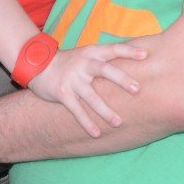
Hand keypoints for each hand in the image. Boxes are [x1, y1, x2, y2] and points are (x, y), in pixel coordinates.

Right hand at [25, 42, 146, 137]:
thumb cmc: (70, 61)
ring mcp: (73, 79)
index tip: (145, 56)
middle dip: (121, 79)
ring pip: (91, 96)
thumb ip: (105, 59)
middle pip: (105, 70)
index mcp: (92, 53)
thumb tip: (133, 59)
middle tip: (137, 89)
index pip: (113, 49)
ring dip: (105, 111)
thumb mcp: (87, 54)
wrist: (38, 64)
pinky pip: (76, 110)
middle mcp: (84, 64)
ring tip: (119, 123)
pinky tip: (96, 133)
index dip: (129, 51)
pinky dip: (86, 122)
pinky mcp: (62, 93)